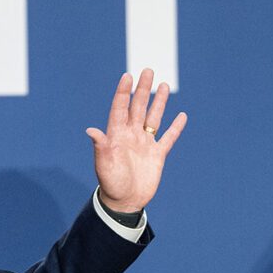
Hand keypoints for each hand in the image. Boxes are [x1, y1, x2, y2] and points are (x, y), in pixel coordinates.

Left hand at [85, 68, 187, 212]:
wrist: (123, 201)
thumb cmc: (110, 183)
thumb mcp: (103, 164)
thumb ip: (100, 146)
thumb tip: (90, 130)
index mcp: (116, 135)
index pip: (120, 108)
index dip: (123, 92)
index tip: (128, 76)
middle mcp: (131, 136)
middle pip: (138, 107)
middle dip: (143, 89)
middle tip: (148, 70)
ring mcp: (144, 144)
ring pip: (153, 118)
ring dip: (159, 102)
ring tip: (164, 84)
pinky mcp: (157, 155)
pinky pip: (168, 138)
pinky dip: (175, 128)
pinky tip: (182, 116)